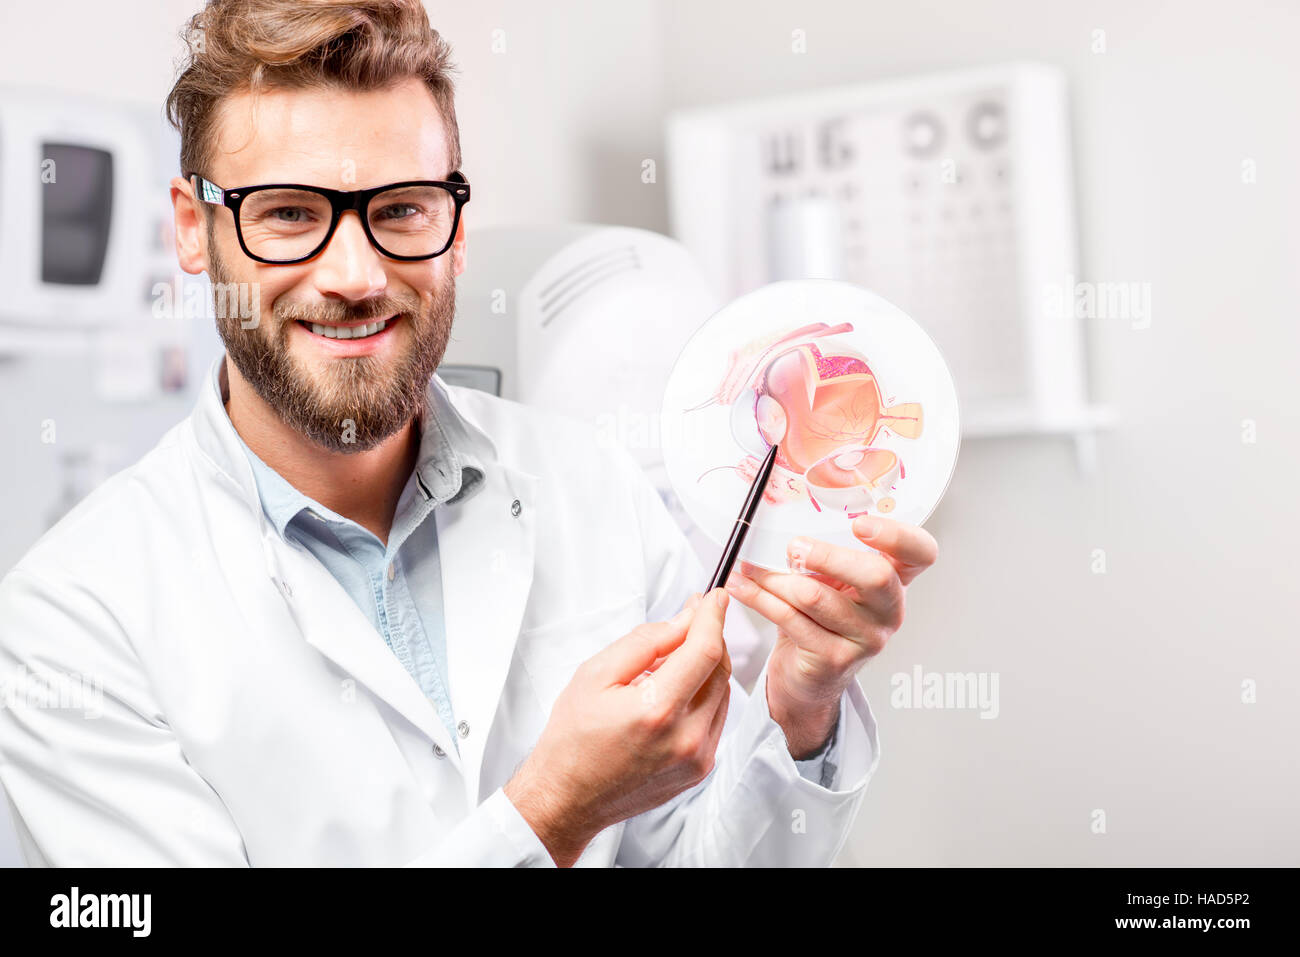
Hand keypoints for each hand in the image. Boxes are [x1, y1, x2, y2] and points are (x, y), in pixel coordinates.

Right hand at [504, 589, 732, 866]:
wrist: (568, 799)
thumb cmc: (573, 738)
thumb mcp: (595, 674)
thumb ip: (645, 642)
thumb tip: (684, 620)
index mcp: (657, 711)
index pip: (704, 650)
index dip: (712, 617)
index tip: (715, 597)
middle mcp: (685, 737)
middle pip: (719, 669)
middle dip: (709, 637)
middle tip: (692, 617)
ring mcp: (697, 758)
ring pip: (723, 693)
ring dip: (707, 666)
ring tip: (673, 657)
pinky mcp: (699, 769)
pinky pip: (716, 718)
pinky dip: (704, 694)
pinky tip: (677, 689)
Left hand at [724, 515, 937, 756]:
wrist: (808, 676)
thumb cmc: (820, 616)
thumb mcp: (831, 579)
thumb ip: (825, 551)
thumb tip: (782, 512)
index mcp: (895, 579)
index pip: (921, 553)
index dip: (898, 536)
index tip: (860, 524)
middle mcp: (888, 609)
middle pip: (876, 576)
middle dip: (829, 557)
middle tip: (794, 547)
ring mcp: (865, 638)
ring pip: (817, 598)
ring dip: (776, 578)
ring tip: (750, 567)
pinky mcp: (834, 659)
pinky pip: (790, 620)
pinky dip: (760, 598)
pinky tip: (742, 586)